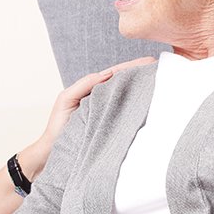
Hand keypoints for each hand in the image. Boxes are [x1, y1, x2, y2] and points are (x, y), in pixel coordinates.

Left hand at [17, 56, 154, 177]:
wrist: (52, 152)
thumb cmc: (58, 126)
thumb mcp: (67, 99)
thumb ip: (84, 85)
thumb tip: (108, 73)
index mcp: (94, 92)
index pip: (115, 75)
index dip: (131, 67)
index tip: (148, 61)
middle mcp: (104, 102)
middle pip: (125, 85)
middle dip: (141, 75)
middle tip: (160, 67)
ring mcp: (109, 116)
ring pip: (128, 100)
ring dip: (142, 91)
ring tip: (160, 82)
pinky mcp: (112, 131)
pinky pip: (126, 117)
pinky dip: (137, 109)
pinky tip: (149, 105)